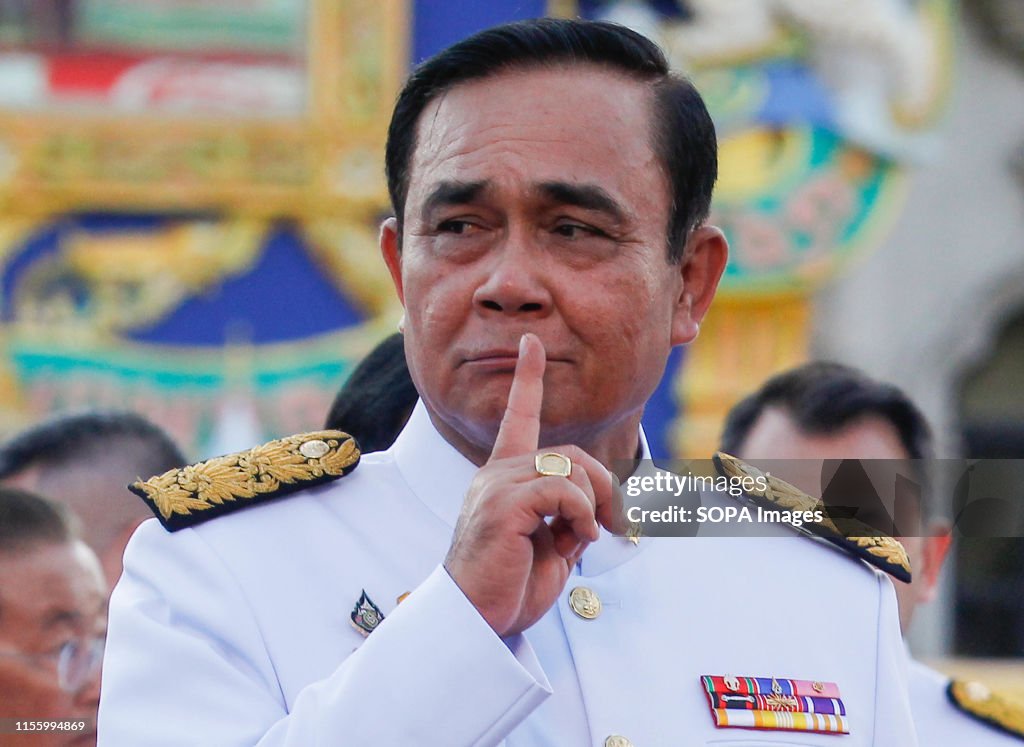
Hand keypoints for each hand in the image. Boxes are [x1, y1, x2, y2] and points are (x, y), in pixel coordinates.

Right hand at [444, 333, 616, 636]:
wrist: (476, 622)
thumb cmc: (509, 588)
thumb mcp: (551, 548)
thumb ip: (569, 518)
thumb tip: (594, 509)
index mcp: (502, 478)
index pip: (517, 418)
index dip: (527, 379)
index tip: (531, 344)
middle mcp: (495, 474)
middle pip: (571, 453)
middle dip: (604, 485)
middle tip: (613, 525)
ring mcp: (495, 487)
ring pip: (570, 467)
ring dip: (594, 504)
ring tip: (588, 537)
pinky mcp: (502, 505)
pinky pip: (562, 489)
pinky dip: (583, 514)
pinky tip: (580, 540)